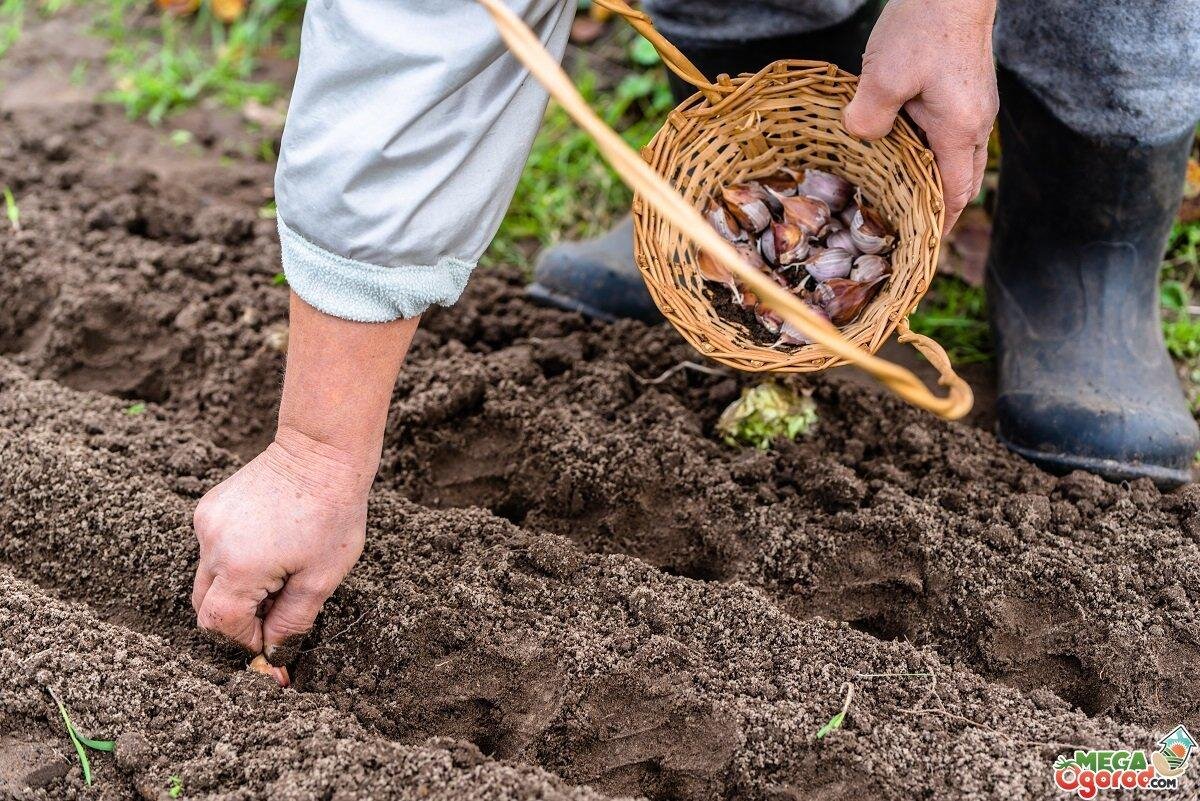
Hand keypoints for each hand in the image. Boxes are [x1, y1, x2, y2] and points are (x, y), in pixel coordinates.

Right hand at [190, 294, 417, 682]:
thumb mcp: (321, 578)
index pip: (221, 625)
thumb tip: (275, 653)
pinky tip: (268, 548)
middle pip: (206, 605)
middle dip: (236, 620)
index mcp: (239, 567)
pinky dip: (233, 561)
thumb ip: (292, 621)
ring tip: (278, 575)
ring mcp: (206, 523)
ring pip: (208, 577)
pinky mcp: (209, 507)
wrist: (322, 453)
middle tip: (274, 615)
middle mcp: (212, 545)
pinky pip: (212, 549)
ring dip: (236, 589)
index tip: (273, 640)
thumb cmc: (331, 515)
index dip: (246, 640)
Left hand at [843, 0, 997, 232]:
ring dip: (932, 176)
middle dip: (938, 208)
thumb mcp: (884, 78)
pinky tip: (901, 144)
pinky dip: (930, 149)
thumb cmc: (924, 28)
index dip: (937, 226)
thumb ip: (868, 118)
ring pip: (955, 156)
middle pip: (960, 181)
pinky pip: (950, 131)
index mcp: (959, 131)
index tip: (918, 248)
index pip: (952, 195)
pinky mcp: (965, 87)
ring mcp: (974, 104)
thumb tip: (859, 137)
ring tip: (900, 193)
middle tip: (907, 228)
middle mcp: (975, 123)